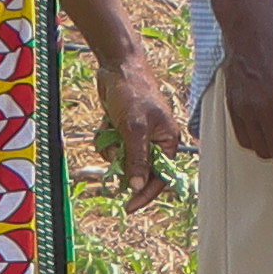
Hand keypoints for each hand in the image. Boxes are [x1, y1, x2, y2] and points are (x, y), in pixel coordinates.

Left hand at [93, 48, 186, 196]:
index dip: (145, 193)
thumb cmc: (132, 93)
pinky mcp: (123, 130)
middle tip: (113, 151)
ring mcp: (138, 136)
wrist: (117, 66)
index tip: (129, 207)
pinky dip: (105, 139)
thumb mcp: (134, 128)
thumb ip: (137, 159)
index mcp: (167, 141)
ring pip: (121, 160)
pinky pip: (112, 147)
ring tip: (109, 131)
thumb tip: (137, 187)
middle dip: (122, 163)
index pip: (161, 177)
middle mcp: (155, 141)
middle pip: (138, 170)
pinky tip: (104, 124)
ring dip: (110, 150)